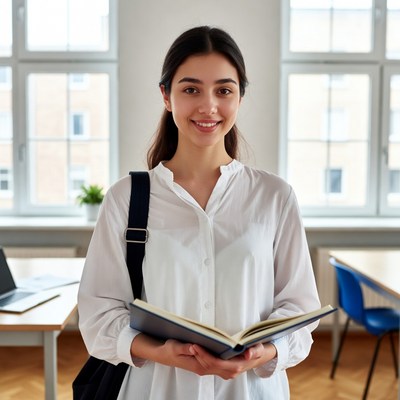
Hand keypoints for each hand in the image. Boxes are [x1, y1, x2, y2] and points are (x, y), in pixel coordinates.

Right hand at [131, 334, 276, 378]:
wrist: (162, 354)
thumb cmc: (168, 349)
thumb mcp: (174, 346)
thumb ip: (184, 348)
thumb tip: (195, 347)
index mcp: (197, 366)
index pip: (213, 363)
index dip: (225, 356)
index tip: (235, 344)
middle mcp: (204, 370)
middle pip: (226, 369)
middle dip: (239, 361)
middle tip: (250, 350)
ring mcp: (206, 369)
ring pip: (227, 370)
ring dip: (238, 362)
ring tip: (249, 351)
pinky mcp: (208, 366)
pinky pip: (224, 367)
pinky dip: (232, 362)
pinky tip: (237, 353)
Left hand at [187, 342, 276, 379]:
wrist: (260, 358)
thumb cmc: (258, 350)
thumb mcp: (259, 348)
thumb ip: (255, 351)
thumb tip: (248, 353)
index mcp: (236, 367)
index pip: (216, 363)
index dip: (204, 355)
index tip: (196, 345)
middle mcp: (229, 373)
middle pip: (209, 366)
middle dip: (199, 356)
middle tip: (190, 344)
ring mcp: (226, 373)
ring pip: (208, 368)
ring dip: (199, 358)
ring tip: (192, 346)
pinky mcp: (223, 371)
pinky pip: (210, 367)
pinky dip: (203, 360)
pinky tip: (198, 352)